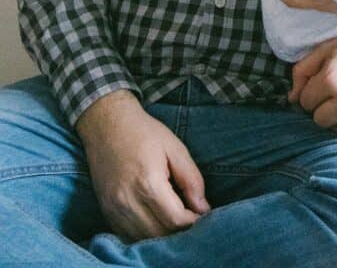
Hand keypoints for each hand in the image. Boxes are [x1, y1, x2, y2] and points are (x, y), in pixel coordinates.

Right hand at [76, 90, 209, 239]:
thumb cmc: (144, 132)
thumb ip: (191, 179)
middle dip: (179, 231)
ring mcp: (114, 209)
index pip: (175, 219)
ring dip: (162, 236)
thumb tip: (203, 208)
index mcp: (148, 183)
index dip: (193, 222)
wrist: (107, 125)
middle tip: (192, 220)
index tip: (203, 215)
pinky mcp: (106, 211)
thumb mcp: (175, 148)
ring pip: (143, 239)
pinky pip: (127, 235)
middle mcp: (128, 201)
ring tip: (175, 222)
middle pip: (160, 233)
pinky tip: (156, 223)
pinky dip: (144, 235)